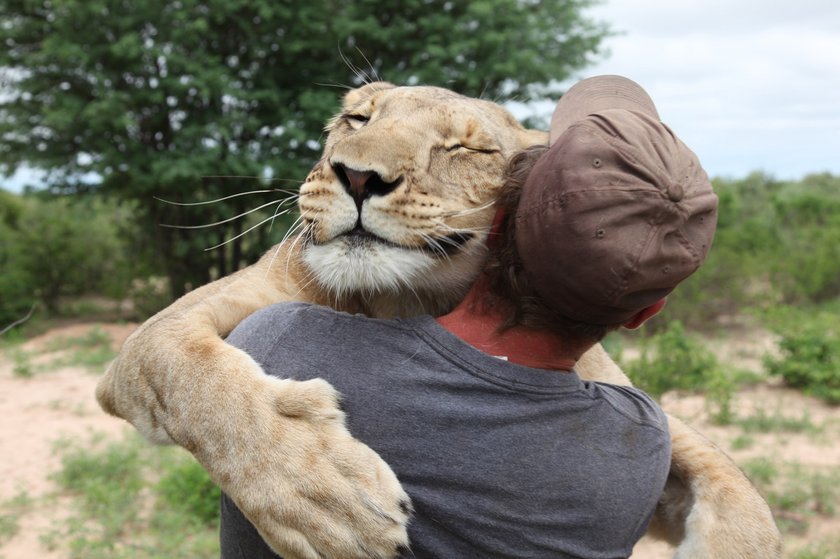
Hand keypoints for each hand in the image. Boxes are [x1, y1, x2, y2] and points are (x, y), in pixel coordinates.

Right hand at [212, 377, 411, 558]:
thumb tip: (340, 411)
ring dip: (357, 552)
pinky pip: (295, 548)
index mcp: (317, 442)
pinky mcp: (263, 515)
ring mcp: (283, 500)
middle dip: (380, 532)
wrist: (207, 407)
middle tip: (402, 546)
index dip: (386, 493)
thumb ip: (321, 402)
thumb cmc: (261, 395)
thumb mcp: (298, 391)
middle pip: (352, 511)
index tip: (406, 510)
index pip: (362, 472)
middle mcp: (303, 476)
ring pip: (329, 536)